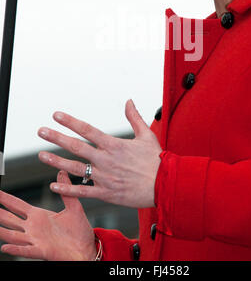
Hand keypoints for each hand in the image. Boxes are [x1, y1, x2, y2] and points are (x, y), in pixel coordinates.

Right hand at [0, 171, 95, 260]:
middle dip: (0, 212)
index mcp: (39, 216)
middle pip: (10, 219)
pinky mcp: (43, 251)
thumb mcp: (73, 206)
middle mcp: (34, 228)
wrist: (87, 248)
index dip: (6, 199)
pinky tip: (5, 247)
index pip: (17, 205)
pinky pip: (27, 250)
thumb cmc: (79, 230)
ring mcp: (36, 240)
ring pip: (14, 235)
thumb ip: (66, 190)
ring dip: (3, 231)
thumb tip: (61, 172)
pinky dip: (16, 249)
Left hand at [38, 99, 162, 207]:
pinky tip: (54, 186)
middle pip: (76, 147)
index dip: (70, 121)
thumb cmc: (157, 160)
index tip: (56, 115)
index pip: (87, 130)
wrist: (165, 185)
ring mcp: (104, 177)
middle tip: (41, 131)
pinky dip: (67, 189)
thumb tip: (129, 101)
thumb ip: (134, 117)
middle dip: (56, 138)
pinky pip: (83, 191)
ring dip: (56, 162)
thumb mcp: (146, 135)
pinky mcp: (106, 193)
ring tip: (41, 156)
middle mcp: (105, 160)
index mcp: (114, 145)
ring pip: (75, 169)